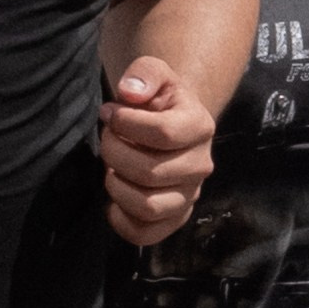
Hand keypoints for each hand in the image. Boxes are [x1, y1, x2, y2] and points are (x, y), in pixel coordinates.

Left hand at [102, 58, 218, 246]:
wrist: (170, 124)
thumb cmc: (158, 99)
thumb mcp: (153, 73)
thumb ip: (144, 73)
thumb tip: (129, 93)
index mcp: (200, 126)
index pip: (162, 133)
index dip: (125, 123)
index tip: (110, 113)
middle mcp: (201, 165)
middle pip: (150, 172)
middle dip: (114, 152)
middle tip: (107, 138)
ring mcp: (189, 195)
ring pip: (148, 206)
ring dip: (117, 187)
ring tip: (112, 169)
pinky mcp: (175, 219)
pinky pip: (145, 234)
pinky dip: (121, 221)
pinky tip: (113, 200)